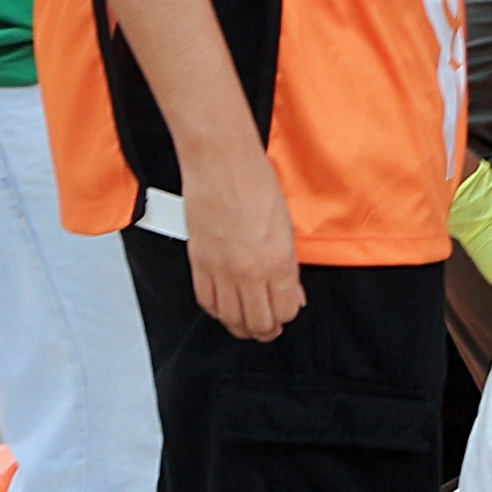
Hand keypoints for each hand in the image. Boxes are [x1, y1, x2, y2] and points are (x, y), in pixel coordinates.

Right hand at [179, 138, 303, 341]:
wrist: (221, 162)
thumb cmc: (256, 183)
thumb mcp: (286, 226)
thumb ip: (289, 266)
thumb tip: (293, 293)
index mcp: (278, 261)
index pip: (285, 309)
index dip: (288, 315)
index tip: (287, 312)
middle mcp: (249, 271)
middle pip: (258, 322)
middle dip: (266, 330)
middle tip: (269, 328)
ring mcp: (221, 268)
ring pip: (231, 318)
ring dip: (241, 326)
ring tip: (248, 323)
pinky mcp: (199, 261)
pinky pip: (207, 301)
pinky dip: (217, 310)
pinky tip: (224, 308)